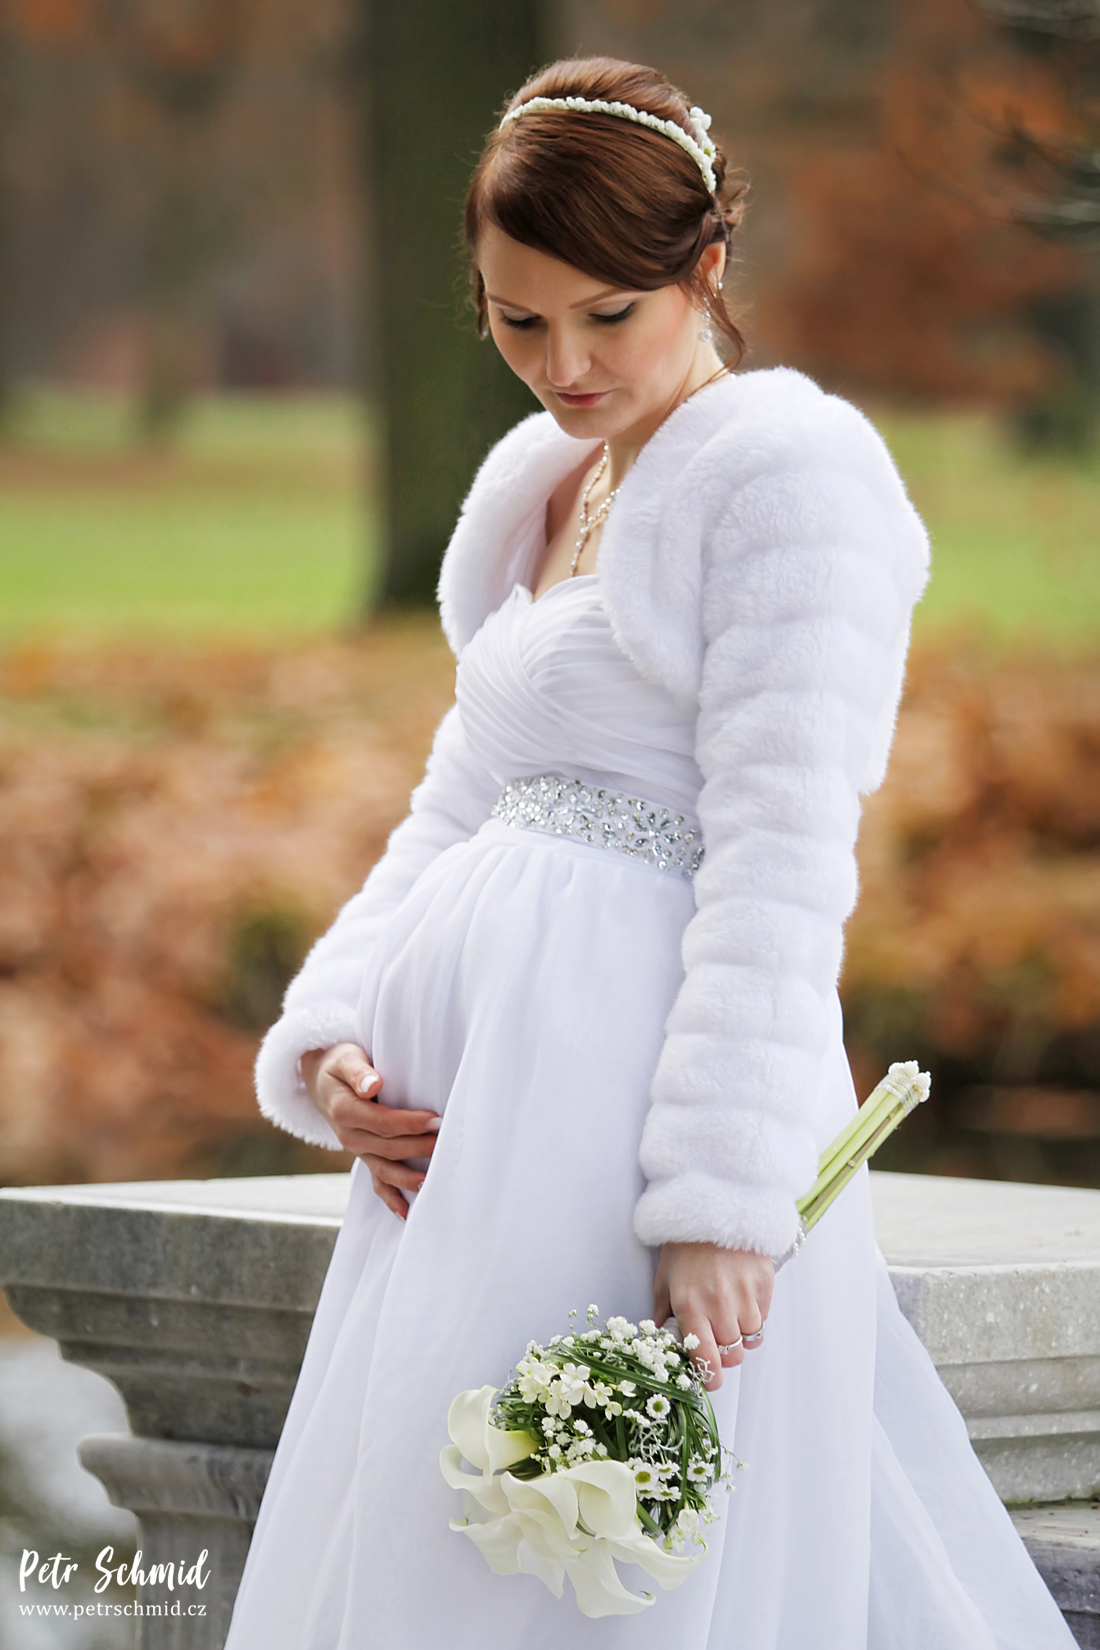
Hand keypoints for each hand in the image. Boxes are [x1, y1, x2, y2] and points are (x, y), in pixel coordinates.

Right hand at [301, 1043, 440, 1221]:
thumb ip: (358, 1072)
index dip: (410, 1124)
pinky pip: (375, 1181)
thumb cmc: (338, 1063)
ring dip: (409, 1177)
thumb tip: (373, 1086)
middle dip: (419, 1148)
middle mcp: (349, 1136)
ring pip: (385, 1169)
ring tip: (434, 1180)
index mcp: (344, 1111)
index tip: (437, 1120)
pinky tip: (407, 1213)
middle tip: (447, 1144)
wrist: (319, 1078)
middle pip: (389, 1147)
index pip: (382, 1123)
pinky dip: (390, 1198)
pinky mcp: (363, 1155)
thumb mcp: (344, 1059)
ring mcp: (356, 1149)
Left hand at [653, 1242, 773, 1389]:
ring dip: (741, 1336)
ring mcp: (745, 1294)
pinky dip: (754, 1316)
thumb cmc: (684, 1246)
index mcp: (691, 1307)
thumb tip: (661, 1343)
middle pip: (732, 1356)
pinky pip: (763, 1317)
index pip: (707, 1361)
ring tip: (729, 1316)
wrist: (712, 1208)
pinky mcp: (764, 1283)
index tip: (709, 1378)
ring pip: (751, 1339)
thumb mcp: (664, 1280)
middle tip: (717, 1341)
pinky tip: (741, 1299)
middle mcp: (720, 1305)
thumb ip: (662, 1315)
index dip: (710, 1378)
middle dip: (725, 1356)